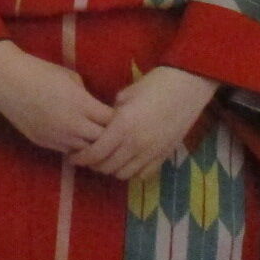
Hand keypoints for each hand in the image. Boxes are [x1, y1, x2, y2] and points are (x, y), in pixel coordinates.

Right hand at [0, 40, 112, 155]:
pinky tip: (73, 137)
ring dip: (91, 144)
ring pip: (86, 151)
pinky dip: (74, 146)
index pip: (112, 122)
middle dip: (108, 136)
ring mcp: (57, 137)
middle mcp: (73, 125)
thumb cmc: (39, 71)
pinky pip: (68, 151)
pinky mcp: (44, 142)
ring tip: (92, 136)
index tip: (116, 115)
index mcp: (82, 104)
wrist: (7, 79)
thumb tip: (95, 107)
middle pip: (103, 141)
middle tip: (108, 130)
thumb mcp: (70, 77)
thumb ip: (86, 96)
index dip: (117, 120)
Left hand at [71, 66, 218, 182]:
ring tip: (106, 160)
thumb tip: (101, 125)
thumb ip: (111, 115)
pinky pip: (143, 174)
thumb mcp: (125, 96)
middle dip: (94, 164)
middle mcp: (136, 144)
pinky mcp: (164, 156)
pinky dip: (131, 172)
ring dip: (111, 169)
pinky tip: (126, 162)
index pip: (96, 152)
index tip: (73, 156)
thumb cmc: (154, 85)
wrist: (187, 87)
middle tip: (87, 158)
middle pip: (107, 166)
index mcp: (123, 126)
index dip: (81, 157)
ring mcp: (152, 152)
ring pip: (124, 174)